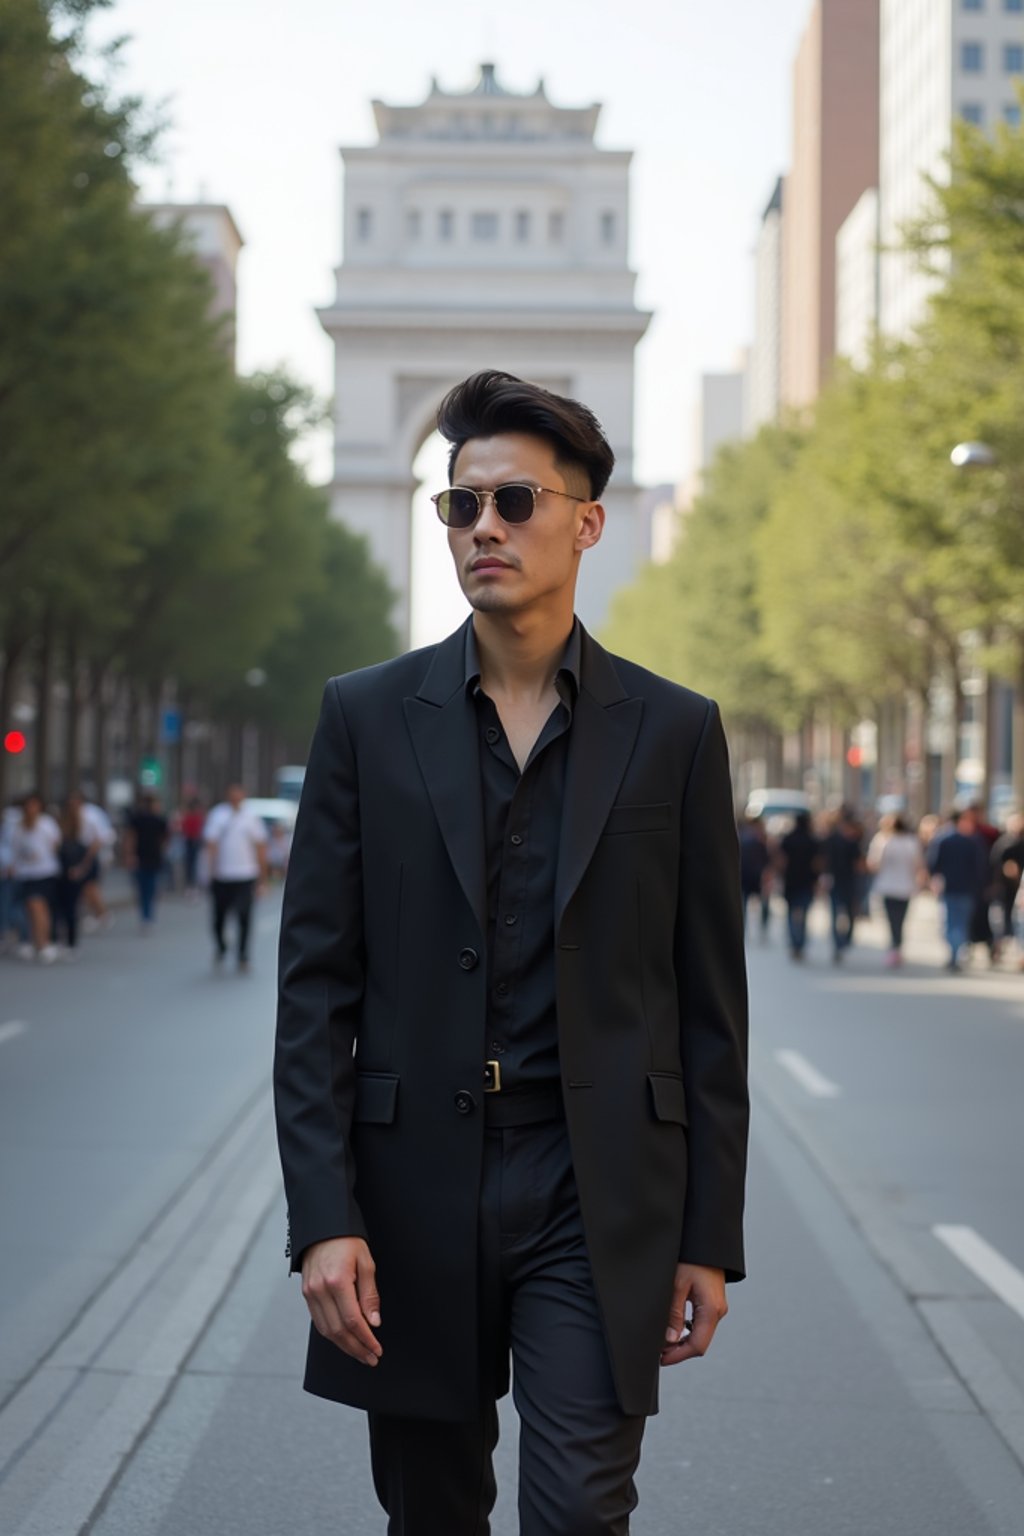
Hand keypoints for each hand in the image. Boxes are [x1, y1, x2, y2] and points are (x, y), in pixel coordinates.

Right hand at [301, 1236, 381, 1366]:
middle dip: (356, 1348)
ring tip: (360, 1354)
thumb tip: (373, 1322)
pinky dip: (332, 1334)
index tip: (377, 1349)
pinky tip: (344, 1340)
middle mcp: (320, 1290)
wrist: (322, 1226)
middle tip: (371, 1358)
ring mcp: (310, 1293)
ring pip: (326, 1330)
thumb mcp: (366, 1262)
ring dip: (344, 1346)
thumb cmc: (347, 1241)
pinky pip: (318, 1322)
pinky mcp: (306, 1294)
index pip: (352, 1320)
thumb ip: (369, 1294)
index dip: (366, 1339)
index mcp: (337, 1281)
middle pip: (339, 1330)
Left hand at [660, 1263, 727, 1365]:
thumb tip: (670, 1340)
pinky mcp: (712, 1302)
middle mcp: (718, 1311)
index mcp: (712, 1310)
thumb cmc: (692, 1258)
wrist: (706, 1239)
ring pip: (700, 1334)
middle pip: (699, 1343)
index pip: (697, 1346)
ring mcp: (716, 1307)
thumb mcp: (678, 1284)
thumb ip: (674, 1314)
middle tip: (657, 1351)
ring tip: (662, 1340)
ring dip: (682, 1341)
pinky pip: (701, 1323)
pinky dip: (687, 1330)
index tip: (661, 1359)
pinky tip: (673, 1328)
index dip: (678, 1356)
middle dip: (678, 1350)